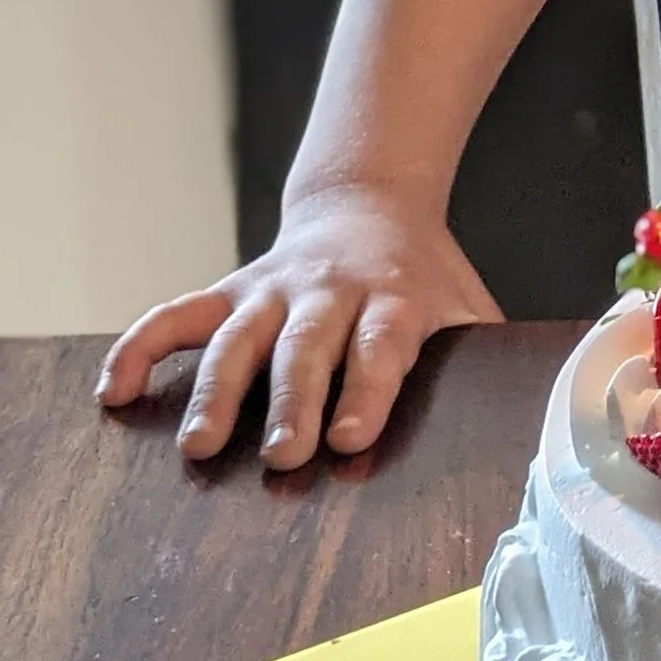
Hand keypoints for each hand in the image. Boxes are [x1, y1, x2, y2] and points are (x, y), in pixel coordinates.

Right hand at [96, 184, 502, 469]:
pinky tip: (112, 391)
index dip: (367, 388)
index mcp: (394, 299)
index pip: (381, 346)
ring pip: (237, 336)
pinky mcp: (231, 290)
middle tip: (280, 456)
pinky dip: (141, 347)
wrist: (370, 204)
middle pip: (305, 346)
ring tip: (195, 447)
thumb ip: (491, 360)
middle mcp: (328, 291)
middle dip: (291, 401)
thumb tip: (548, 417)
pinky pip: (177, 316)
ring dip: (215, 390)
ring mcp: (272, 288)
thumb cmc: (425, 280)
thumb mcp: (470, 310)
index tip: (352, 436)